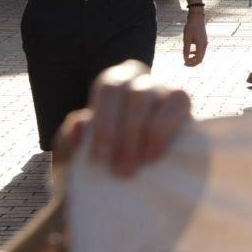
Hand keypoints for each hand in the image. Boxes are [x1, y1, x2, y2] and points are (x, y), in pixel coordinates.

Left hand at [53, 61, 191, 183]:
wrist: (123, 172)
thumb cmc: (96, 156)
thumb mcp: (74, 150)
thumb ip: (69, 139)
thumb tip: (80, 123)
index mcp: (113, 82)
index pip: (110, 88)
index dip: (105, 122)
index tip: (100, 158)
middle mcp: (140, 80)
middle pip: (137, 95)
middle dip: (127, 135)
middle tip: (120, 172)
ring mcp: (165, 89)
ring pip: (162, 99)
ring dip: (148, 135)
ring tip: (137, 167)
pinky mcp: (182, 105)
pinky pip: (179, 108)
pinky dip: (166, 133)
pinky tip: (154, 157)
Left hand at [182, 9, 206, 66]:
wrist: (197, 17)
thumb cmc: (191, 27)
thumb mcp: (186, 39)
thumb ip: (186, 50)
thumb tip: (185, 60)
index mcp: (201, 46)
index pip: (198, 59)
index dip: (191, 63)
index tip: (184, 63)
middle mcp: (205, 45)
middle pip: (200, 59)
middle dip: (193, 63)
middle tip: (184, 64)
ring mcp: (205, 43)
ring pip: (201, 55)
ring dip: (194, 58)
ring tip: (186, 60)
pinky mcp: (203, 41)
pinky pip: (200, 50)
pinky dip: (195, 54)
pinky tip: (190, 52)